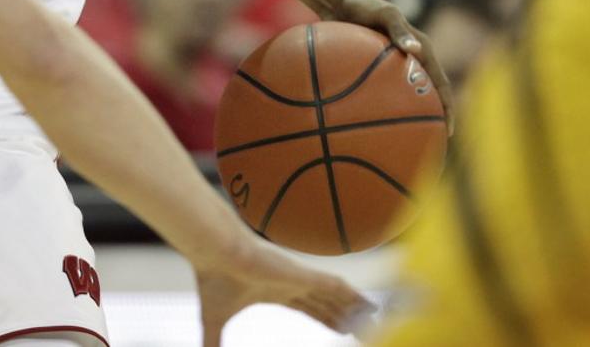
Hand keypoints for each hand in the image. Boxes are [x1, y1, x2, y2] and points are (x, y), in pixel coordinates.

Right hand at [196, 235, 372, 344]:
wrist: (216, 253)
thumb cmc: (214, 280)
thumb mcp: (214, 321)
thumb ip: (212, 342)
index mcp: (275, 291)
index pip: (309, 307)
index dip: (326, 317)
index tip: (342, 329)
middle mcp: (292, 283)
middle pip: (327, 302)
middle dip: (345, 316)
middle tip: (368, 330)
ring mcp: (299, 277)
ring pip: (336, 295)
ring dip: (356, 308)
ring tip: (377, 319)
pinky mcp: (303, 274)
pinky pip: (336, 285)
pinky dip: (354, 295)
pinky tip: (368, 304)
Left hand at [334, 0, 454, 132]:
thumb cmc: (363, 4)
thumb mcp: (384, 13)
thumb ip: (399, 30)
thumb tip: (416, 50)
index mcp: (423, 51)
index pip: (441, 85)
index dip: (447, 109)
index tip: (447, 132)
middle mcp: (413, 60)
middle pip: (428, 97)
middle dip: (432, 121)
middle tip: (429, 147)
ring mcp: (395, 66)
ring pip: (405, 98)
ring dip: (406, 118)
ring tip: (399, 145)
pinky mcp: (376, 68)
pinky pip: (380, 92)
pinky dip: (379, 108)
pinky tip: (364, 127)